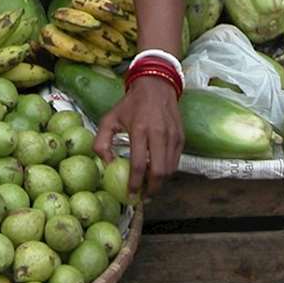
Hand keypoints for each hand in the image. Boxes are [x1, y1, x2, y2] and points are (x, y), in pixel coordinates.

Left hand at [95, 76, 183, 197]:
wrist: (156, 86)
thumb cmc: (130, 104)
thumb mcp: (109, 119)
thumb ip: (102, 142)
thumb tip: (107, 165)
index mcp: (139, 129)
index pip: (138, 164)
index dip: (135, 184)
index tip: (130, 194)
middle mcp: (159, 134)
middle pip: (159, 172)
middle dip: (151, 189)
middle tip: (143, 196)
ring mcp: (173, 136)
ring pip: (170, 170)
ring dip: (160, 183)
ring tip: (149, 188)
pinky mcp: (181, 137)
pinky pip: (176, 161)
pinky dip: (168, 172)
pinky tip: (157, 174)